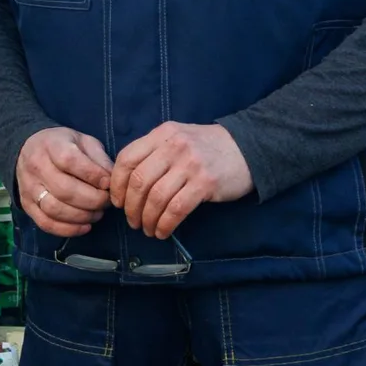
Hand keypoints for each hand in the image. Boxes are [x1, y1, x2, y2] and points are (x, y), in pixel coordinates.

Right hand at [16, 127, 113, 237]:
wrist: (28, 150)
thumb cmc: (63, 146)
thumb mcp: (83, 141)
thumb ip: (98, 159)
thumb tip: (112, 181)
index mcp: (51, 145)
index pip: (69, 161)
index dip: (92, 174)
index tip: (108, 183)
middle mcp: (36, 167)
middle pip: (64, 189)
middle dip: (92, 199)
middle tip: (107, 201)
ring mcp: (29, 188)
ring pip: (54, 209)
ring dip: (82, 216)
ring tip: (98, 213)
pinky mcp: (27, 205)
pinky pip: (46, 223)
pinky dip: (68, 229)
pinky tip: (85, 226)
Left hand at [110, 122, 253, 241]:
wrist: (249, 148)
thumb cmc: (208, 148)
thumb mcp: (178, 138)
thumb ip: (154, 152)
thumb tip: (126, 184)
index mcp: (163, 134)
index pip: (127, 158)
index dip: (117, 184)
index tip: (118, 201)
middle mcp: (174, 146)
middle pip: (139, 180)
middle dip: (131, 207)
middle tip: (132, 221)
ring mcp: (190, 164)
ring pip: (156, 197)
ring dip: (147, 219)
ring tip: (148, 229)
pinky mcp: (205, 183)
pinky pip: (176, 209)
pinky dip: (165, 224)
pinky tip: (163, 231)